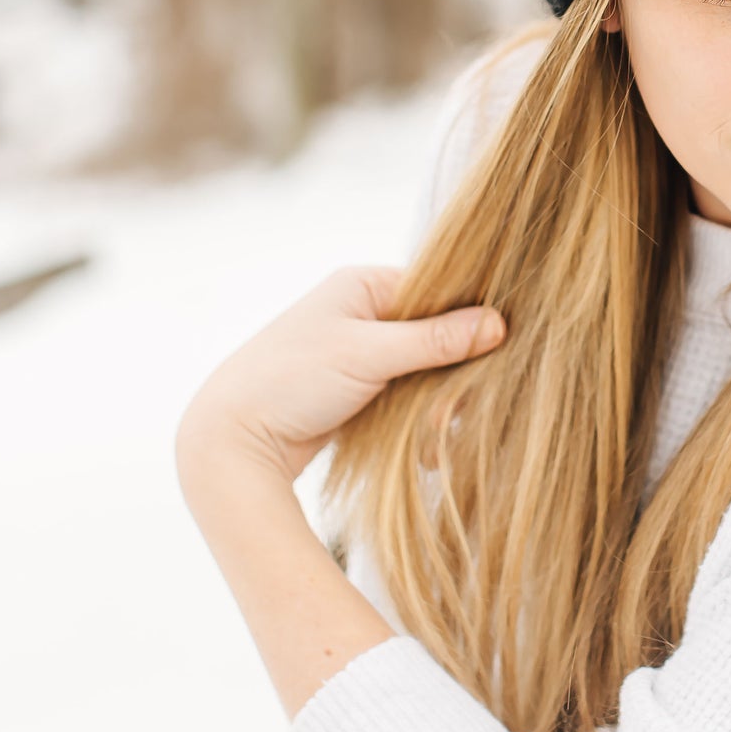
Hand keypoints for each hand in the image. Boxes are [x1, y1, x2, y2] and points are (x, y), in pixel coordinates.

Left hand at [175, 263, 505, 487]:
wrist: (232, 439)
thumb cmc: (292, 380)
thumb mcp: (369, 355)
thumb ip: (435, 340)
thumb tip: (498, 324)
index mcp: (362, 284)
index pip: (437, 289)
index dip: (469, 318)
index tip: (498, 349)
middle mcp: (362, 312)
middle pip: (434, 332)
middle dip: (453, 371)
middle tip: (464, 407)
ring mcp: (359, 352)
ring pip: (423, 369)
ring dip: (437, 401)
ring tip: (444, 430)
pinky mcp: (356, 390)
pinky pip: (404, 395)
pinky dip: (418, 417)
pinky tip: (427, 447)